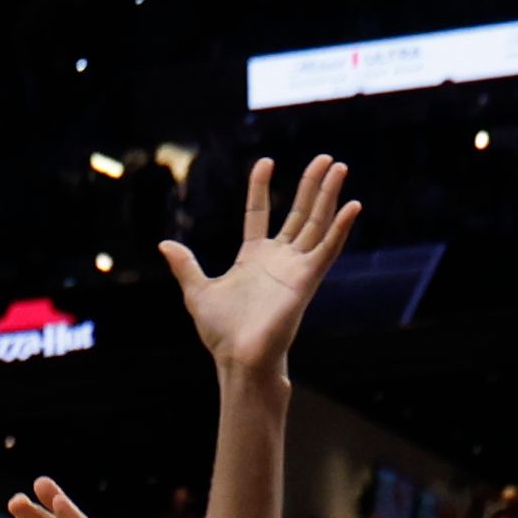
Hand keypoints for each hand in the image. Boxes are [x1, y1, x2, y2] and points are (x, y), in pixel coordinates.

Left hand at [165, 154, 360, 383]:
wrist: (240, 358)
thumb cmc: (221, 333)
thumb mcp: (197, 292)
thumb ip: (186, 265)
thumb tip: (165, 244)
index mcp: (253, 257)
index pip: (260, 212)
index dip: (261, 187)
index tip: (265, 161)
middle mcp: (279, 259)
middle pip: (299, 213)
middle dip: (312, 185)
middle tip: (326, 158)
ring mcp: (296, 268)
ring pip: (317, 223)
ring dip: (329, 195)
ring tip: (340, 166)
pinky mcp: (307, 280)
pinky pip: (328, 249)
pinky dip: (340, 228)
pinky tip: (352, 205)